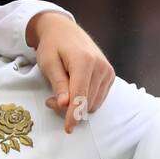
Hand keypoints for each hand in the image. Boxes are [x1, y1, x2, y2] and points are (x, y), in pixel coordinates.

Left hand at [27, 12, 115, 132]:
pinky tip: (74, 90)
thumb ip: (58, 84)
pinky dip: (86, 100)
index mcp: (84, 61)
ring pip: (94, 103)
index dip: (73, 114)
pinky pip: (99, 98)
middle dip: (69, 108)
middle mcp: (101, 66)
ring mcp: (108, 71)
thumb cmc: (52, 45)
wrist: (63, 29)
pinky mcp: (110, 75)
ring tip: (62, 93)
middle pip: (87, 102)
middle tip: (50, 100)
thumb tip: (65, 104)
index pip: (80, 95)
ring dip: (78, 105)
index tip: (68, 129)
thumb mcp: (48, 63)